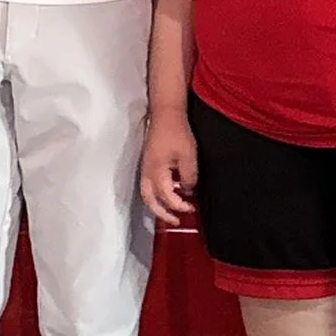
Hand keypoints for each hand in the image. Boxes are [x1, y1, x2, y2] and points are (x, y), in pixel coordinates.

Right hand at [139, 108, 197, 226]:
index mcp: (156, 171)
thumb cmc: (177, 133)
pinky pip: (147, 186)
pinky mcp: (147, 163)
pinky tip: (167, 195)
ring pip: (146, 194)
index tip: (191, 208)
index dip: (179, 206)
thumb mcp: (188, 156)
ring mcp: (145, 167)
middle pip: (149, 200)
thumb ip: (188, 177)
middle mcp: (146, 172)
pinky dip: (156, 196)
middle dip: (162, 214)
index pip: (166, 196)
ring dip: (157, 206)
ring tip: (170, 213)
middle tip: (176, 222)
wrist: (166, 113)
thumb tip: (187, 191)